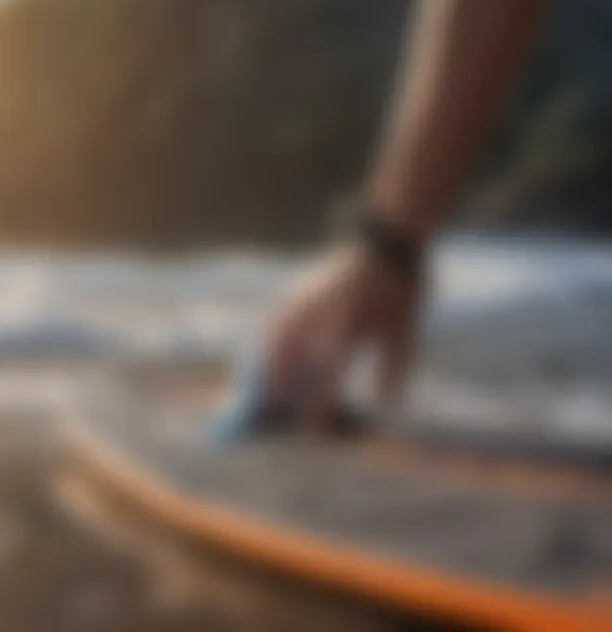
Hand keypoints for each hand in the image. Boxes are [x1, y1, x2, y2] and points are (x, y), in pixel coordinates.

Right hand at [264, 242, 424, 429]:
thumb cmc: (400, 290)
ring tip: (266, 390)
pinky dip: (268, 344)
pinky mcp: (298, 289)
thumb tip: (386, 406)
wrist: (387, 241)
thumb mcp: (405, 332)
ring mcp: (303, 298)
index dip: (319, 405)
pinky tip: (268, 359)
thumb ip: (394, 371)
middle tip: (277, 415)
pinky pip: (274, 322)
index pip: (328, 374)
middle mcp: (319, 312)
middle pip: (288, 358)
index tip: (313, 429)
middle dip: (280, 389)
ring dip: (267, 367)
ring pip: (273, 339)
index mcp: (349, 324)